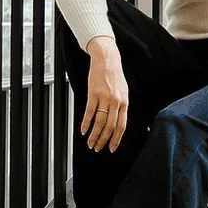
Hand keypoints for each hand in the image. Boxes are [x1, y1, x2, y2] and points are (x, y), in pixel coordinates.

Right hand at [80, 36, 130, 152]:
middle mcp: (116, 102)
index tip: (112, 148)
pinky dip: (86, 123)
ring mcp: (105, 98)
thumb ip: (120, 106)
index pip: (122, 125)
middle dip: (103, 140)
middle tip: (97, 148)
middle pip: (110, 126)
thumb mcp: (123, 92)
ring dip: (94, 135)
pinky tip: (82, 130)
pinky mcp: (94, 93)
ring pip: (100, 122)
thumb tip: (117, 122)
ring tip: (89, 143)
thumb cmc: (114, 76)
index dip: (116, 139)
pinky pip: (89, 112)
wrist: (107, 59)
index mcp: (125, 103)